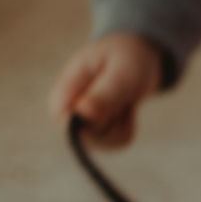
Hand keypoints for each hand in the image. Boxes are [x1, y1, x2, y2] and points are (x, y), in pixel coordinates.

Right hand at [48, 33, 163, 148]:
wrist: (136, 57)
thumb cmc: (126, 59)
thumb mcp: (121, 73)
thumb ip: (104, 94)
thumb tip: (82, 113)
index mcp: (64, 92)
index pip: (65, 124)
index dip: (91, 126)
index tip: (114, 108)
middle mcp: (67, 112)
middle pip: (88, 140)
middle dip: (113, 124)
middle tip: (123, 99)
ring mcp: (81, 124)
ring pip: (105, 144)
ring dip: (122, 126)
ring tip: (123, 101)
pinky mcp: (97, 133)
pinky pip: (117, 143)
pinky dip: (128, 128)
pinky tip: (125, 110)